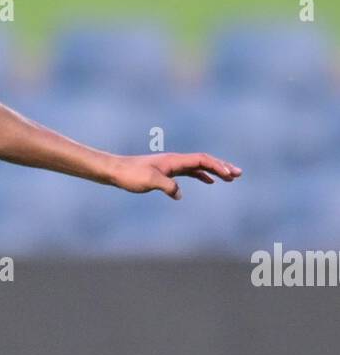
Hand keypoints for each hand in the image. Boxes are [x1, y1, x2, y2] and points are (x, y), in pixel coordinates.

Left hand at [110, 152, 242, 199]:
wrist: (116, 171)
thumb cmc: (131, 175)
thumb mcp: (149, 181)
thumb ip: (166, 186)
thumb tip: (179, 194)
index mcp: (174, 160)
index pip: (201, 160)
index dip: (217, 166)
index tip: (229, 174)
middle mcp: (175, 160)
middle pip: (204, 161)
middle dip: (222, 167)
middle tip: (239, 174)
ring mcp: (172, 165)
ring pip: (199, 166)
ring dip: (215, 171)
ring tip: (230, 178)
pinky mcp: (167, 172)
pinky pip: (190, 172)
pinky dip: (201, 175)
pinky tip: (209, 181)